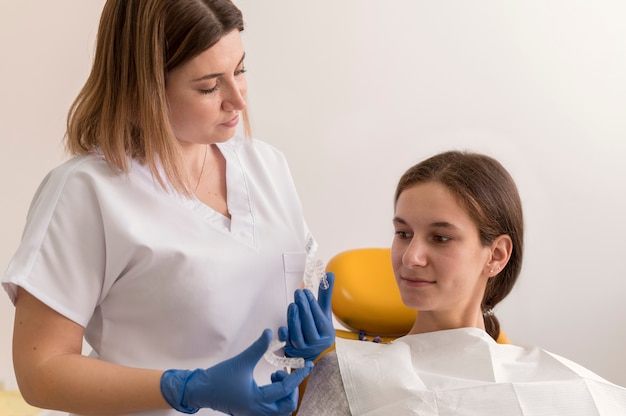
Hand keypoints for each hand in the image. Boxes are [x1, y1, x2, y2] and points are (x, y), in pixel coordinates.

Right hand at [160, 329, 312, 414]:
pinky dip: (278, 398)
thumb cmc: (219, 377)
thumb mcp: (241, 361)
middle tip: (288, 372)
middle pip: (287, 407)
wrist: (201, 390)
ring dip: (285, 394)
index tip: (308, 365)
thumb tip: (270, 332)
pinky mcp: (251, 412)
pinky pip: (273, 410)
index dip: (298, 375)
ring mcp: (254, 414)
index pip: (285, 389)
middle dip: (293, 389)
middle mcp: (257, 411)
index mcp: (256, 400)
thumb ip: (258, 347)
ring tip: (277, 376)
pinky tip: (271, 381)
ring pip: (281, 410)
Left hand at [278, 272, 334, 360]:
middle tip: (298, 293)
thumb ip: (325, 294)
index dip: (312, 304)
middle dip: (303, 307)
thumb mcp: (324, 313)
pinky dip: (284, 336)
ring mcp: (303, 349)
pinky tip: (282, 327)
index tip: (306, 292)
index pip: (319, 317)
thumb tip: (329, 274)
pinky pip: (287, 344)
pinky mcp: (291, 352)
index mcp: (327, 333)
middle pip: (308, 324)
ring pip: (297, 334)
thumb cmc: (318, 328)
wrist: (313, 352)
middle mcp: (316, 343)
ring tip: (292, 305)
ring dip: (294, 318)